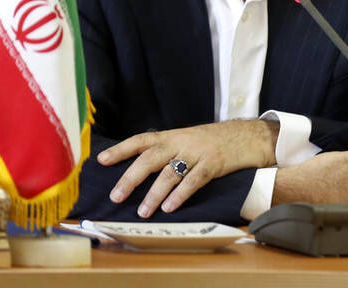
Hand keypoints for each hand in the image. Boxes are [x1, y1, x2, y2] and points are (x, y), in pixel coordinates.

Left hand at [97, 120, 278, 217]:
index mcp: (171, 136)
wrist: (246, 135)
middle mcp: (180, 141)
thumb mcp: (186, 140)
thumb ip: (166, 152)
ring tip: (143, 212)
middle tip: (116, 196)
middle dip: (131, 177)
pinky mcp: (213, 164)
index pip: (141, 140)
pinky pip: (194, 180)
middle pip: (150, 158)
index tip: (101, 159)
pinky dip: (180, 194)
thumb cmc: (212, 142)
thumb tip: (140, 171)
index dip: (121, 149)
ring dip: (154, 194)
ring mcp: (197, 152)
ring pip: (170, 172)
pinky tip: (169, 207)